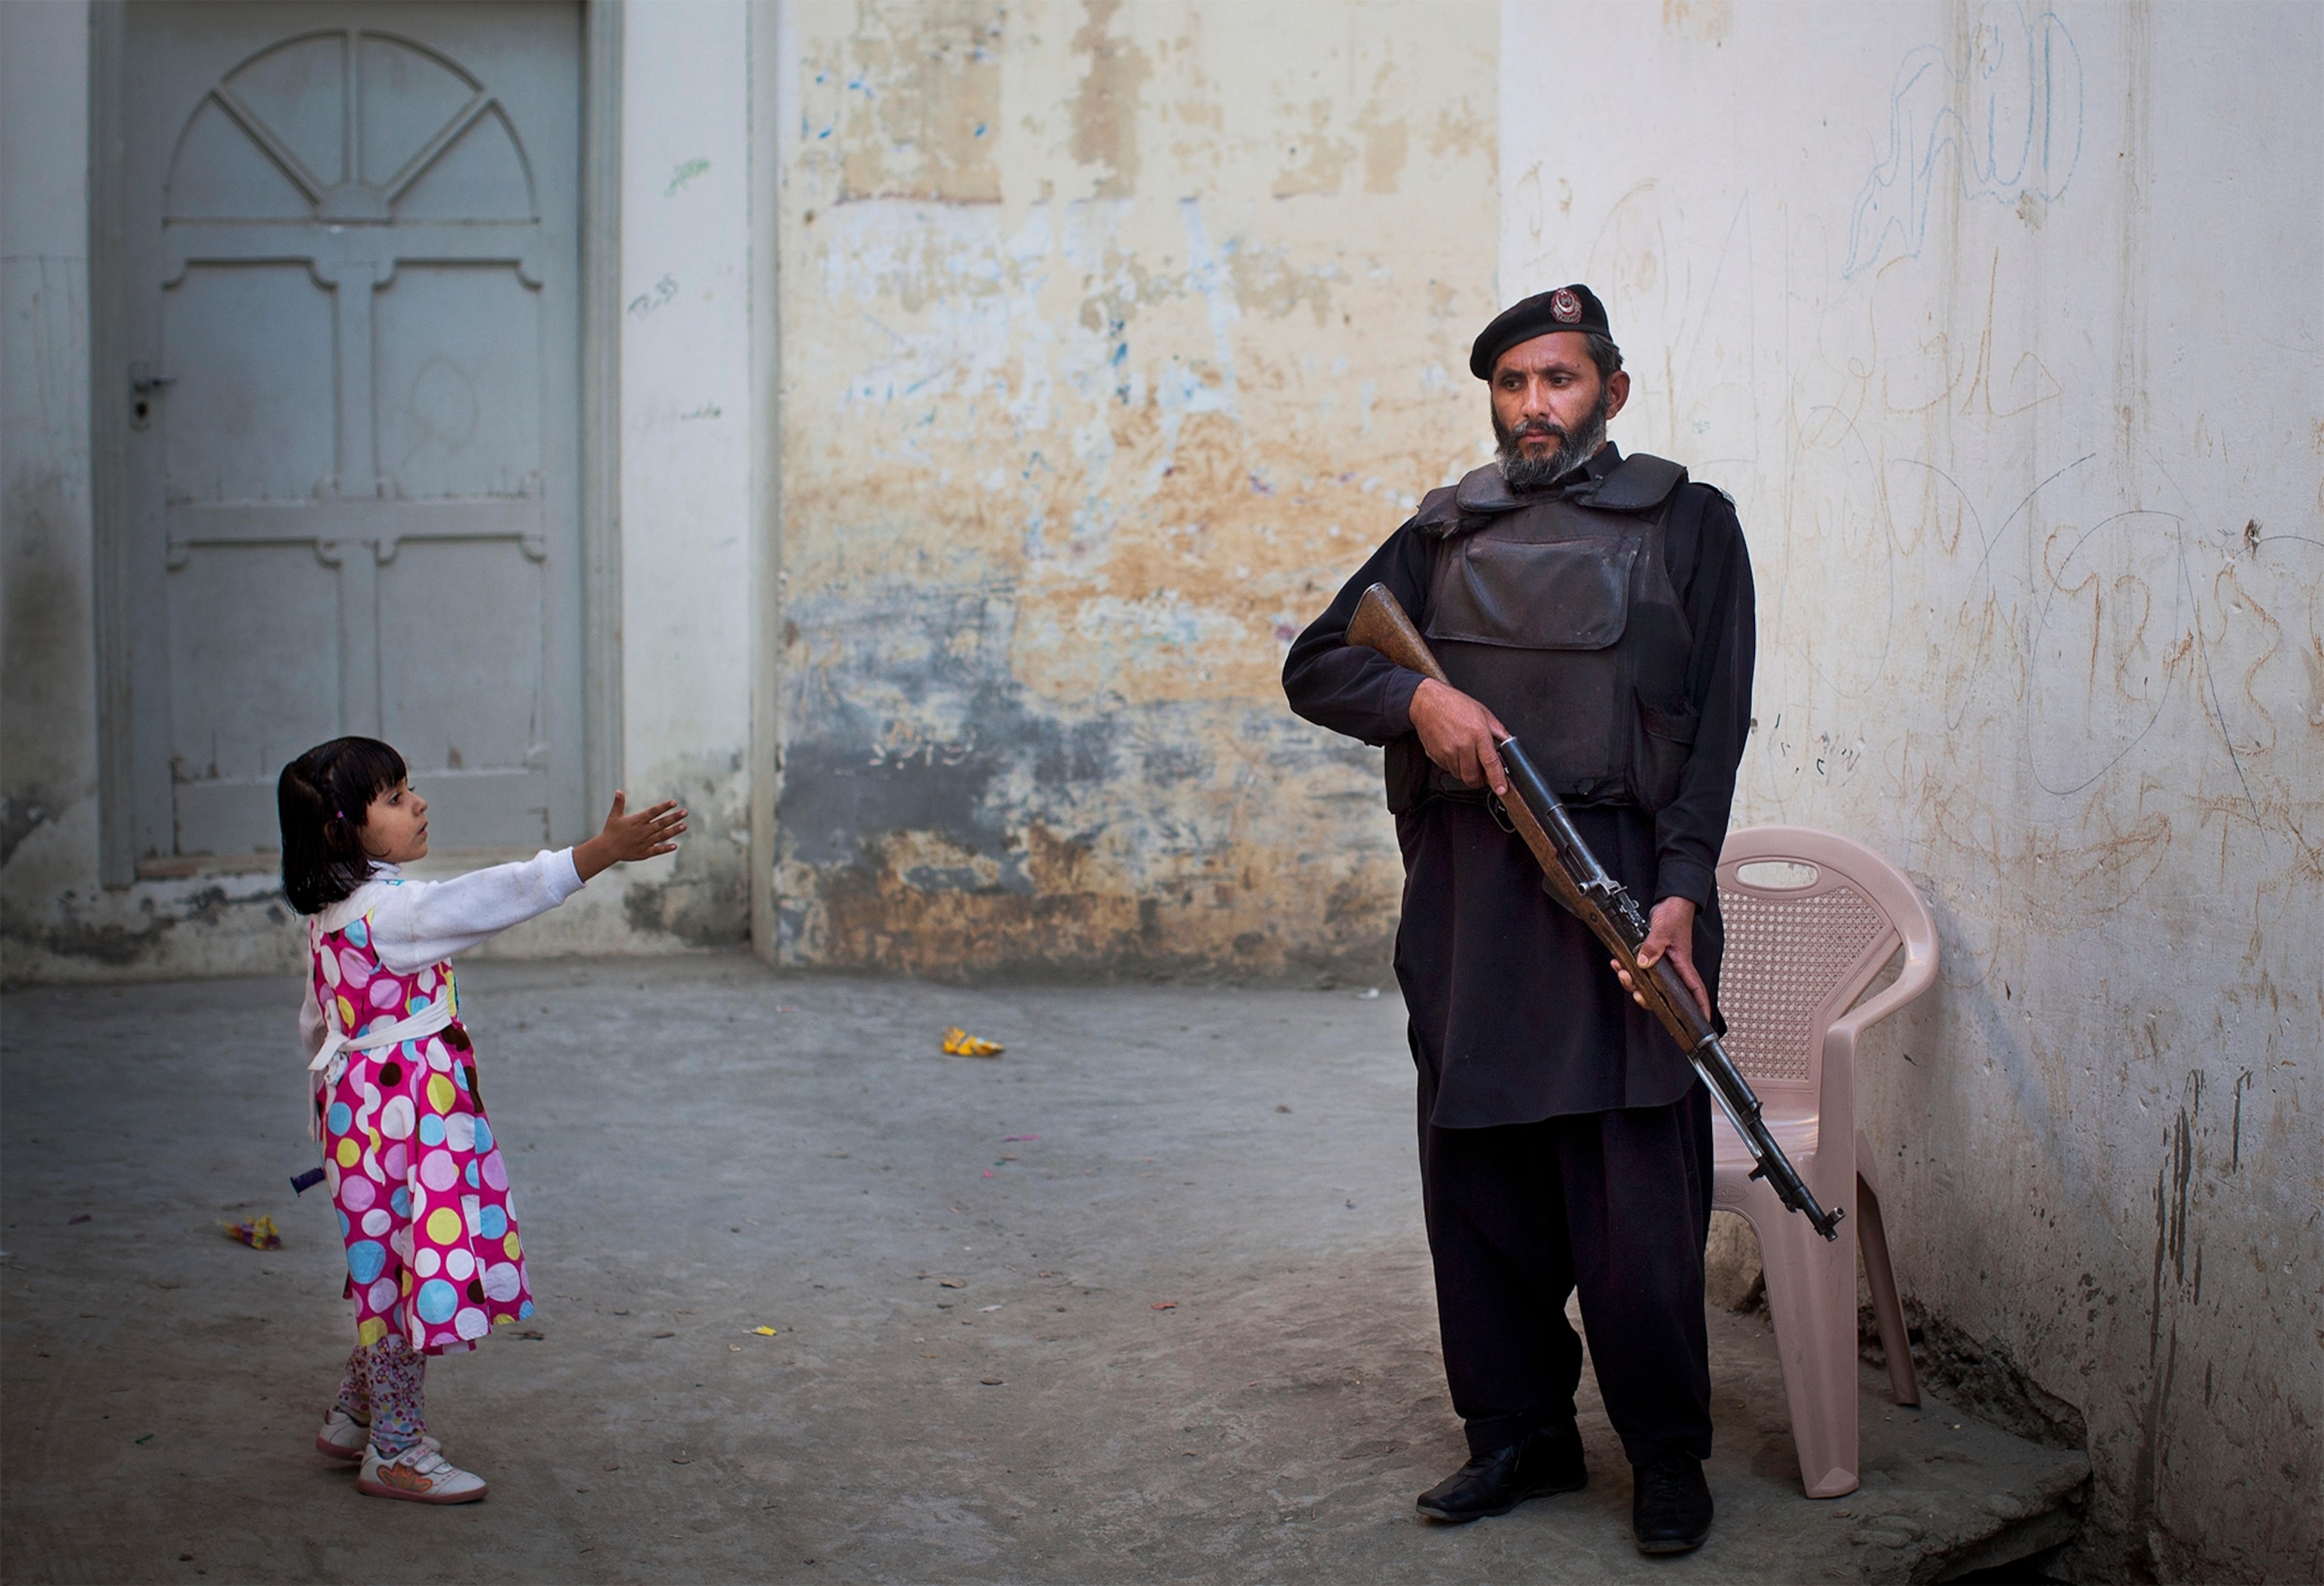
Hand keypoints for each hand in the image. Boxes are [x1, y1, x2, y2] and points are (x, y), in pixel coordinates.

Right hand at [573, 792, 687, 880]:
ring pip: (662, 836)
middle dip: (674, 817)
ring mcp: (644, 842)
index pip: (653, 812)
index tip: (674, 802)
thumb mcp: (614, 816)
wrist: (607, 849)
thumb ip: (619, 803)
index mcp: (637, 821)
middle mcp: (642, 831)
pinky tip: (675, 845)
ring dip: (674, 831)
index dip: (664, 807)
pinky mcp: (644, 853)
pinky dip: (666, 848)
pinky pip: (657, 850)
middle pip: (661, 823)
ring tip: (684, 826)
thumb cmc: (611, 831)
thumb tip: (618, 790)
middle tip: (685, 812)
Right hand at [1407, 678, 1510, 795]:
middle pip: (1473, 777)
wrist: (1428, 702)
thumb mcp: (1483, 713)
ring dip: (1465, 772)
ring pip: (1460, 775)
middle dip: (1480, 779)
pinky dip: (1453, 765)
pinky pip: (1448, 769)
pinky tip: (1454, 751)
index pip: (1490, 763)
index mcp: (1478, 733)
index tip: (1502, 790)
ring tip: (1466, 755)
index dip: (1497, 779)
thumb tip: (1510, 743)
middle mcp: (1462, 745)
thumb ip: (1498, 730)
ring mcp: (1447, 752)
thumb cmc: (1455, 704)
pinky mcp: (1436, 756)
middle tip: (1482, 771)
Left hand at [1613, 897, 1710, 1018]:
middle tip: (1637, 993)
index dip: (1700, 1008)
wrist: (1670, 903)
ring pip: (1648, 984)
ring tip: (1622, 972)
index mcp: (1683, 965)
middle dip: (1648, 998)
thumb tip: (1643, 962)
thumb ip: (1653, 946)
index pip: (1695, 991)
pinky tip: (1619, 964)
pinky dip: (1627, 970)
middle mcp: (1674, 968)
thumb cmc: (1675, 915)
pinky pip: (1639, 972)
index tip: (1701, 1022)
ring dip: (1632, 982)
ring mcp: (1663, 964)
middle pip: (1664, 994)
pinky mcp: (1652, 958)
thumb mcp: (1663, 930)